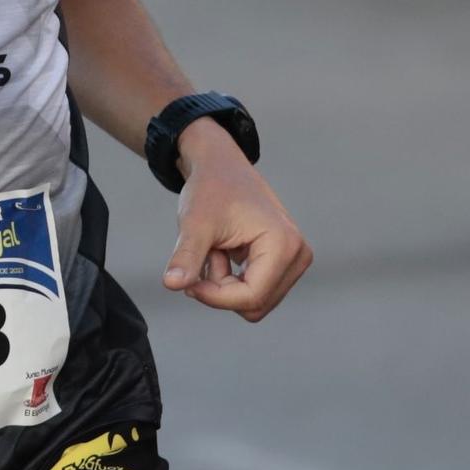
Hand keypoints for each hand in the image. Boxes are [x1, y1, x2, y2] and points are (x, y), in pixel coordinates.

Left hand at [161, 120, 311, 321]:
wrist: (220, 165)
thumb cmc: (210, 188)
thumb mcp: (195, 223)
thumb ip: (187, 256)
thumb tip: (171, 284)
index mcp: (284, 244)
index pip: (251, 298)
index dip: (214, 297)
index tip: (187, 282)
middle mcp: (298, 255)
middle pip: (254, 304)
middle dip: (221, 288)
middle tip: (206, 253)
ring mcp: (295, 260)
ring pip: (253, 301)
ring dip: (225, 283)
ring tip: (217, 248)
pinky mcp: (285, 263)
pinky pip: (254, 291)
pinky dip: (231, 278)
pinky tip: (224, 251)